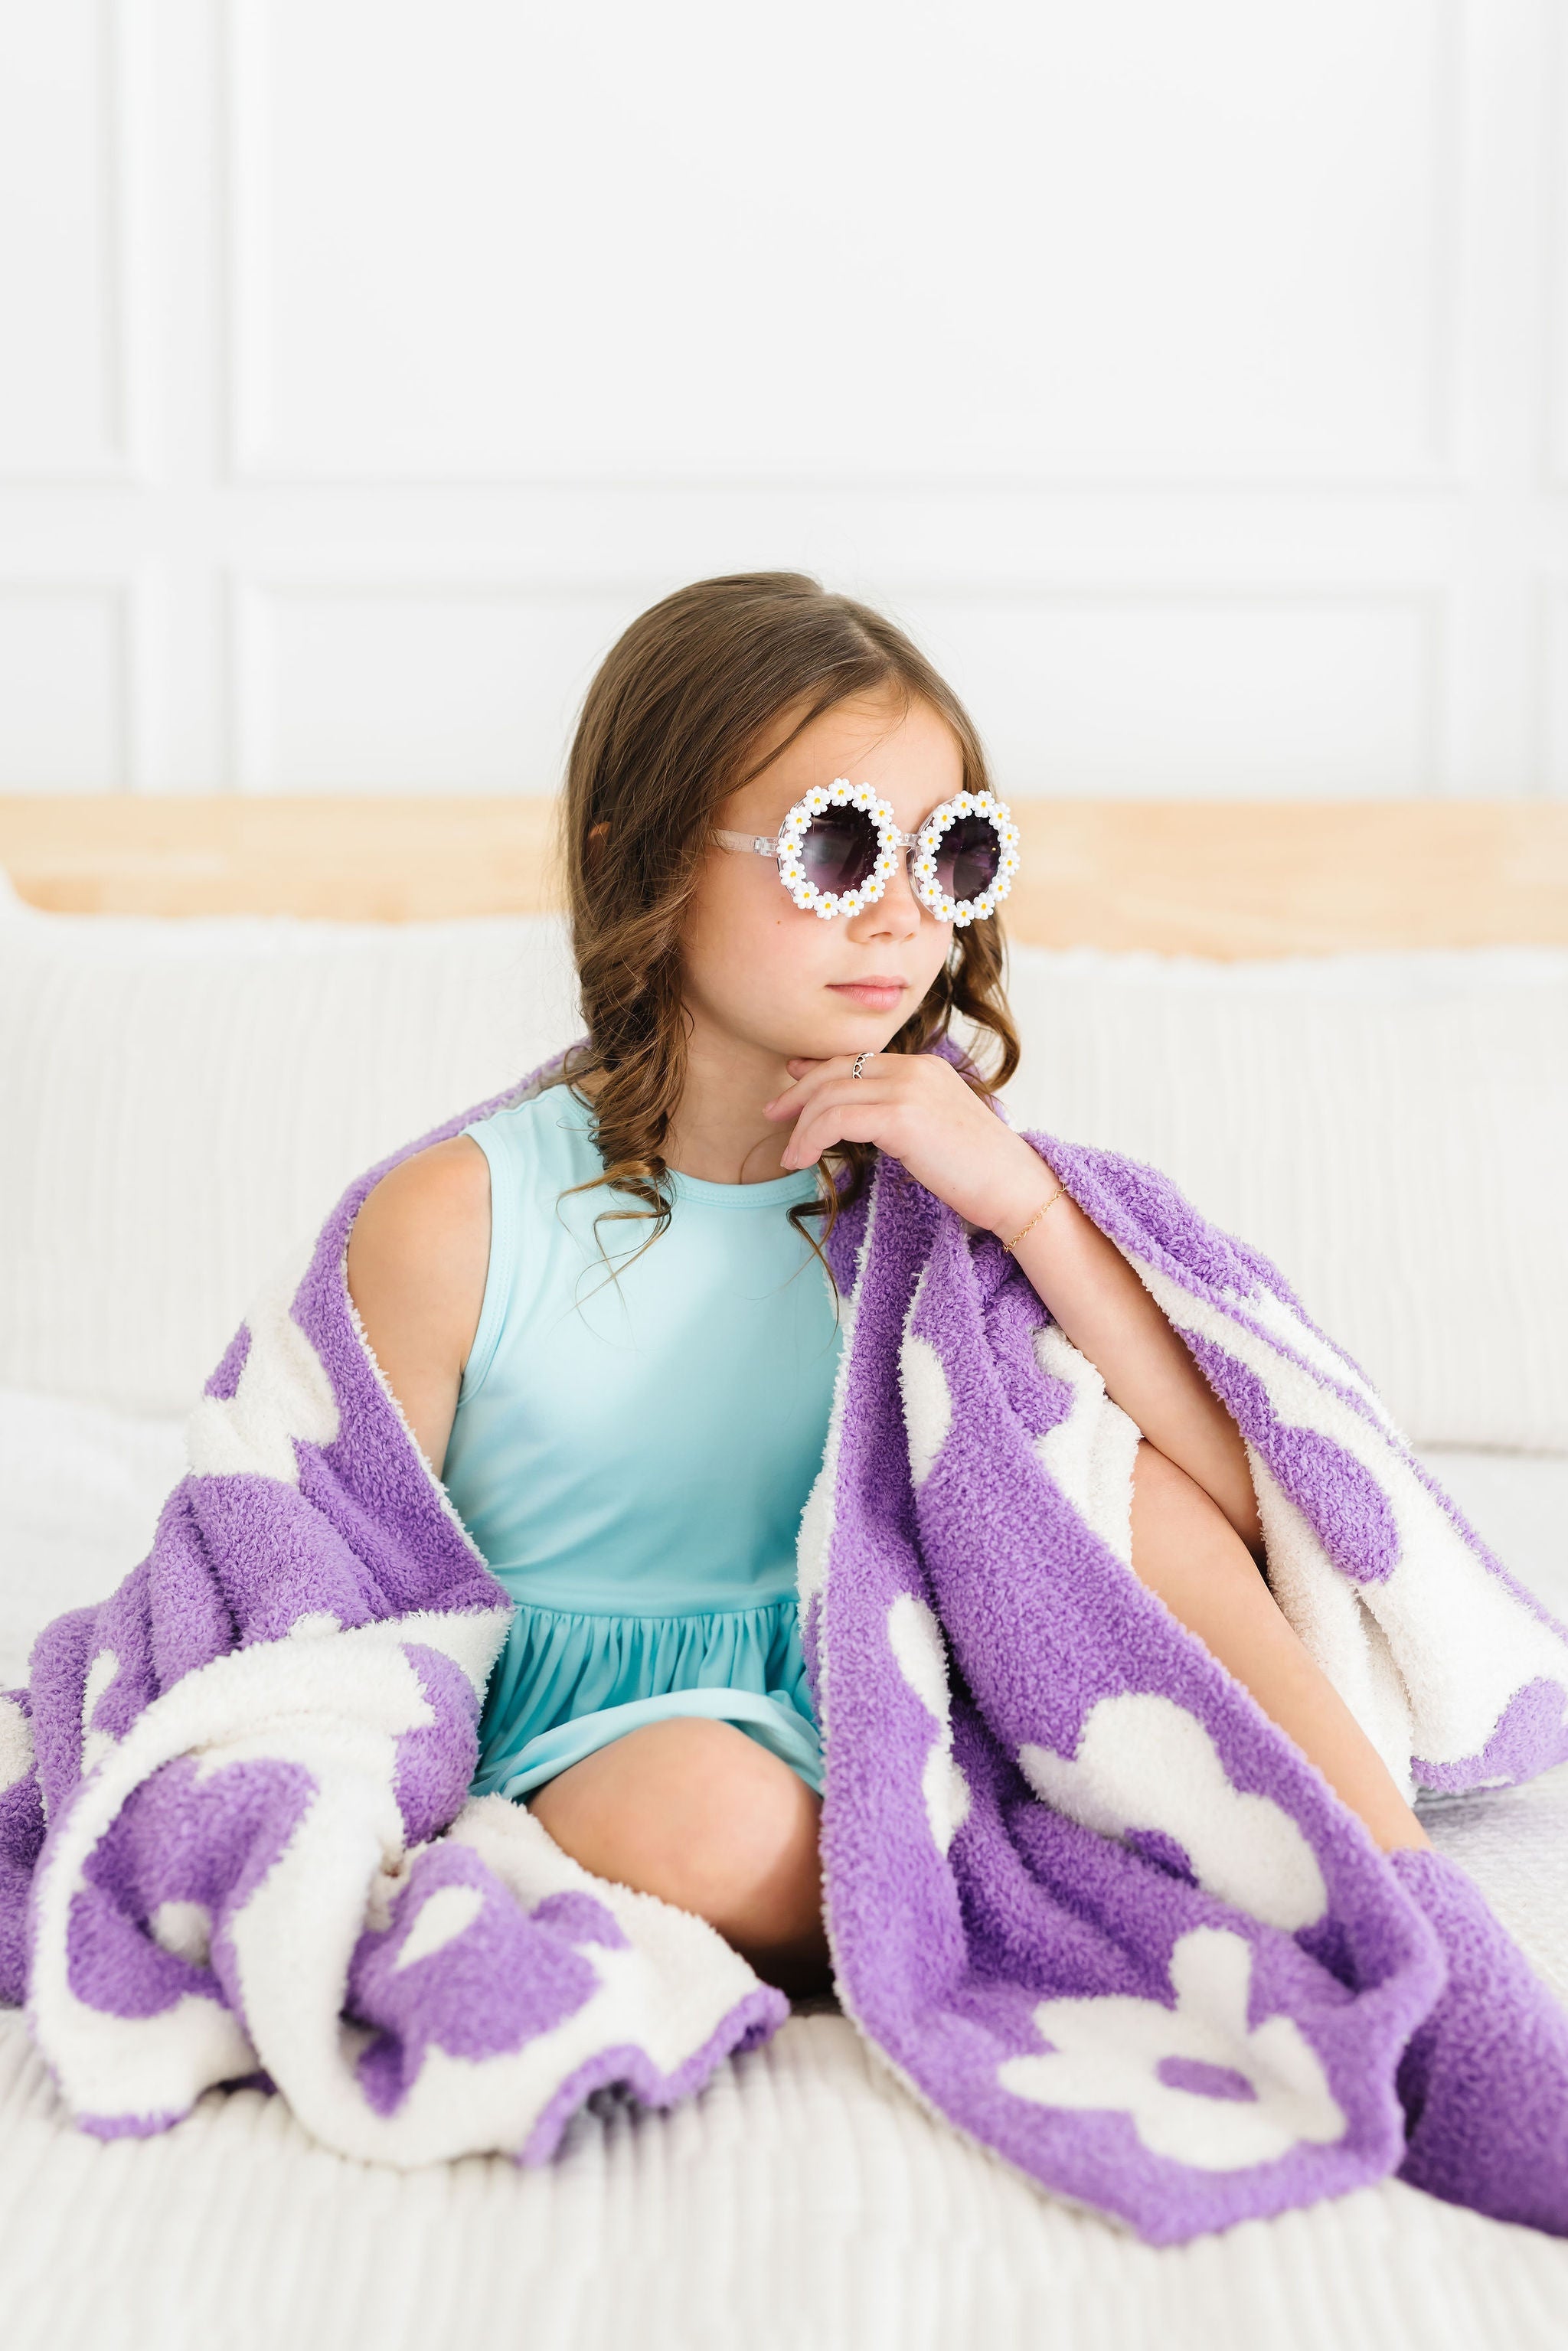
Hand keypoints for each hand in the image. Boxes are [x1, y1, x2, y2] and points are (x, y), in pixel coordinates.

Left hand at [761, 1051, 1060, 1238]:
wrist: (1015, 1187)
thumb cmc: (977, 1171)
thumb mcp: (934, 1129)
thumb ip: (899, 1113)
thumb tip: (856, 1117)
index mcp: (924, 1067)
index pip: (856, 1058)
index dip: (817, 1070)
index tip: (791, 1085)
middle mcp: (915, 1068)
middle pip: (837, 1070)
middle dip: (798, 1094)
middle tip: (773, 1116)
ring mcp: (909, 1089)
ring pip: (831, 1095)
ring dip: (801, 1127)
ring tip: (789, 1156)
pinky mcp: (902, 1117)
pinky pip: (837, 1119)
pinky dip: (811, 1139)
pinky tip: (804, 1160)